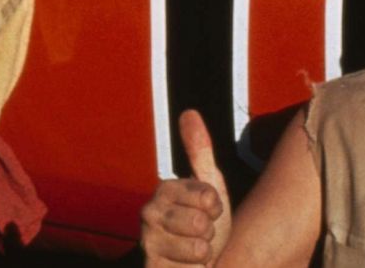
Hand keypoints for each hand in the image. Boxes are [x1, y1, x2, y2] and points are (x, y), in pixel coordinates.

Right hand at [141, 110, 232, 265]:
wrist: (198, 266)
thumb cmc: (202, 229)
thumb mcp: (208, 188)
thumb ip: (199, 151)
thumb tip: (188, 112)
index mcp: (165, 190)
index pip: (207, 195)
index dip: (216, 207)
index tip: (209, 211)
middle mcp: (150, 213)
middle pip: (201, 221)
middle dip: (210, 232)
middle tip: (200, 234)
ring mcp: (148, 242)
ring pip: (197, 246)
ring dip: (203, 253)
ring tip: (194, 252)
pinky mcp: (151, 265)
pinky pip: (189, 267)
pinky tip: (185, 266)